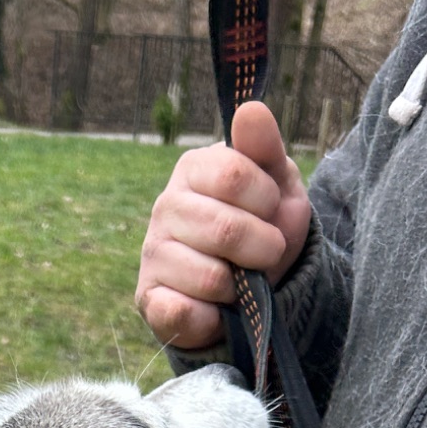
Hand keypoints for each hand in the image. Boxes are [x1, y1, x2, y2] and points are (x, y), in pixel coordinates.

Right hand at [135, 101, 311, 350]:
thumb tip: (251, 109)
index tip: (272, 209)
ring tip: (240, 280)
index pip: (234, 174)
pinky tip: (217, 309)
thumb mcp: (278, 184)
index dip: (267, 200)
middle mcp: (164, 207)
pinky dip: (214, 318)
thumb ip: (265, 148)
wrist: (252, 288)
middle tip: (266, 252)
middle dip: (264, 248)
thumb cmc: (263, 226)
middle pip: (226, 229)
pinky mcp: (148, 300)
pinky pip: (184, 313)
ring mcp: (152, 254)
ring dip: (242, 288)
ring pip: (211, 277)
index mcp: (193, 169)